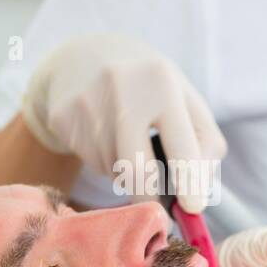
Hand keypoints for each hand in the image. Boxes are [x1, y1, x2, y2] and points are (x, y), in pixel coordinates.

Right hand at [22, 33, 225, 212]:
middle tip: (158, 209)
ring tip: (128, 142)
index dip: (190, 184)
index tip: (193, 208)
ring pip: (115, 172)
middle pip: (137, 173)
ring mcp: (87, 105)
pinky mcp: (63, 119)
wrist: (84, 58)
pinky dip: (105, 162)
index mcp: (162, 82)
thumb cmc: (148, 87)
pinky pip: (92, 163)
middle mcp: (122, 91)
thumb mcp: (183, 98)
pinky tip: (104, 134)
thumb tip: (198, 194)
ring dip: (128, 173)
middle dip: (150, 200)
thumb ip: (204, 142)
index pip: (182, 147)